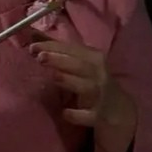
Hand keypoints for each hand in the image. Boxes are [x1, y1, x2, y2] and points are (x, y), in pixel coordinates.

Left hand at [29, 31, 137, 151]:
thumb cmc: (94, 82)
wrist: (120, 112)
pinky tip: (65, 113)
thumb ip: (59, 51)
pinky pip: (89, 115)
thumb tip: (32, 35)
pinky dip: (78, 114)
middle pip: (80, 65)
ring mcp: (101, 96)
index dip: (54, 46)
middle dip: (60, 60)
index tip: (33, 45)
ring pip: (86, 87)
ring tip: (54, 76)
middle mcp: (99, 74)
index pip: (73, 49)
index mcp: (94, 58)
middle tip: (40, 57)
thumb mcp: (81, 64)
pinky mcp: (100, 116)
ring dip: (70, 81)